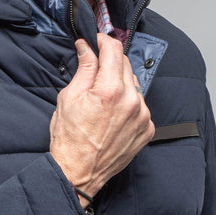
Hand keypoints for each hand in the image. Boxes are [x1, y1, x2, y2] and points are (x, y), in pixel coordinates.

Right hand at [49, 33, 154, 207]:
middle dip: (110, 63)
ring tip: (104, 98)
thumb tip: (87, 48)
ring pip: (134, 85)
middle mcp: (131, 101)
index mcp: (110, 90)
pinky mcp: (147, 130)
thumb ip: (84, 69)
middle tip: (96, 70)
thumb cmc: (70, 140)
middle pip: (126, 65)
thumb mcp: (69, 98)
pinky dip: (129, 104)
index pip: (114, 50)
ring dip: (121, 84)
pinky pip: (140, 106)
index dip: (103, 41)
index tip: (96, 41)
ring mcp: (142, 117)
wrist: (79, 173)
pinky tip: (113, 114)